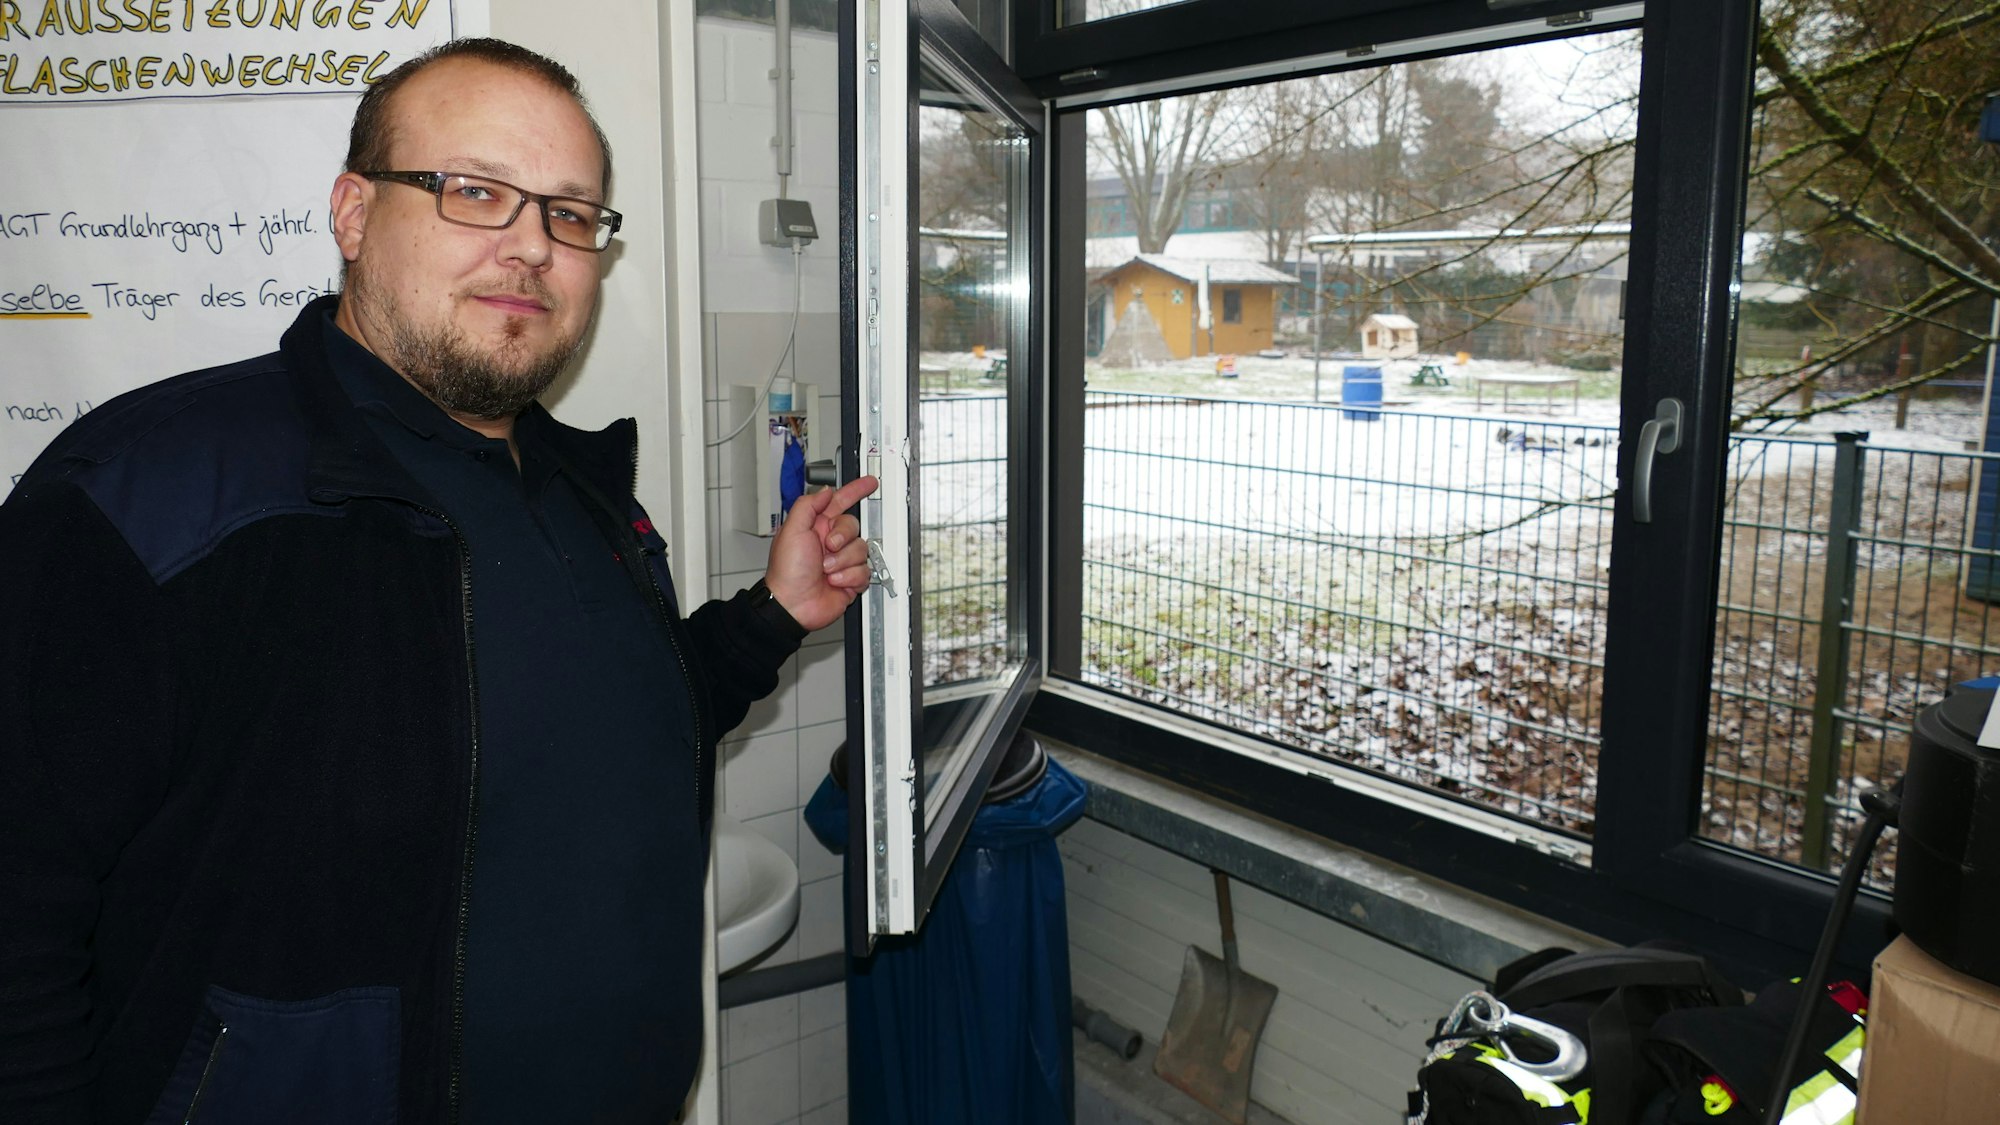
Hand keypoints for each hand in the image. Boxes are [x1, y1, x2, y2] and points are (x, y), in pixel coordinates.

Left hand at [763, 475, 878, 631]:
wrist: (793, 605)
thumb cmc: (787, 571)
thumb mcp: (791, 531)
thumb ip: (808, 505)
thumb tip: (826, 492)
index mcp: (816, 527)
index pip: (840, 502)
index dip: (855, 491)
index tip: (870, 483)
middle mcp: (830, 542)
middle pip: (854, 526)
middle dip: (843, 537)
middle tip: (828, 547)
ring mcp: (841, 560)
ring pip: (861, 549)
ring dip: (842, 561)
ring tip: (826, 570)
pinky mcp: (851, 578)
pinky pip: (865, 571)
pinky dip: (849, 577)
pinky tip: (834, 581)